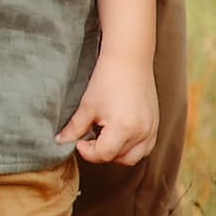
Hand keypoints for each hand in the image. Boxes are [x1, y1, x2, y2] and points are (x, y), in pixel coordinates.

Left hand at [58, 51, 158, 166]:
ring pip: (133, 157)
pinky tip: (120, 134)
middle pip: (118, 158)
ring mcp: (151, 129)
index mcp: (123, 128)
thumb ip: (74, 128)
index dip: (87, 151)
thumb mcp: (88, 105)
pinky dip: (133, 147)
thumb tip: (60, 141)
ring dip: (118, 153)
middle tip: (91, 137)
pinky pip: (146, 147)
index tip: (80, 142)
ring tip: (106, 135)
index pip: (103, 155)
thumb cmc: (108, 78)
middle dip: (102, 152)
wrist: (129, 58)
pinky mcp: (155, 124)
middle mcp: (141, 132)